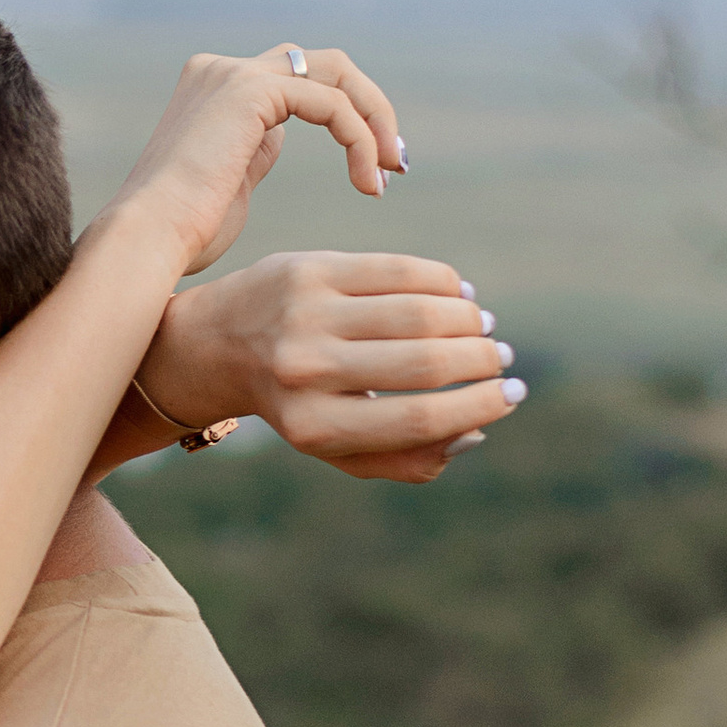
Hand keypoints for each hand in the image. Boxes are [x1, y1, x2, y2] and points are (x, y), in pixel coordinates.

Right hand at [101, 46, 402, 282]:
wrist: (148, 241)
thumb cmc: (182, 236)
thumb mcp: (226, 181)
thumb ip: (250, 150)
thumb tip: (273, 141)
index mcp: (214, 89)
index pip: (300, 79)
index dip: (349, 116)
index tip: (376, 166)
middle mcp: (220, 70)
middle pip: (323, 64)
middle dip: (370, 108)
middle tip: (395, 162)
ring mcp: (232, 74)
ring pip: (335, 72)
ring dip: (374, 121)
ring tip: (388, 173)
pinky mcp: (249, 91)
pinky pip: (330, 103)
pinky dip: (359, 138)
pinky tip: (366, 180)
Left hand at [141, 250, 522, 482]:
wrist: (214, 344)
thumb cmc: (293, 403)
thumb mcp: (335, 446)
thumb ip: (404, 457)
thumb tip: (474, 434)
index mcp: (313, 426)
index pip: (419, 418)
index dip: (480, 406)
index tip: (513, 395)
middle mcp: (306, 371)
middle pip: (425, 362)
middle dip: (481, 361)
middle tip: (502, 358)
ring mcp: (306, 314)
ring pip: (417, 312)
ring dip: (467, 321)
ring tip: (483, 328)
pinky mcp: (309, 268)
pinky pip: (397, 270)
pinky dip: (441, 282)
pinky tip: (459, 296)